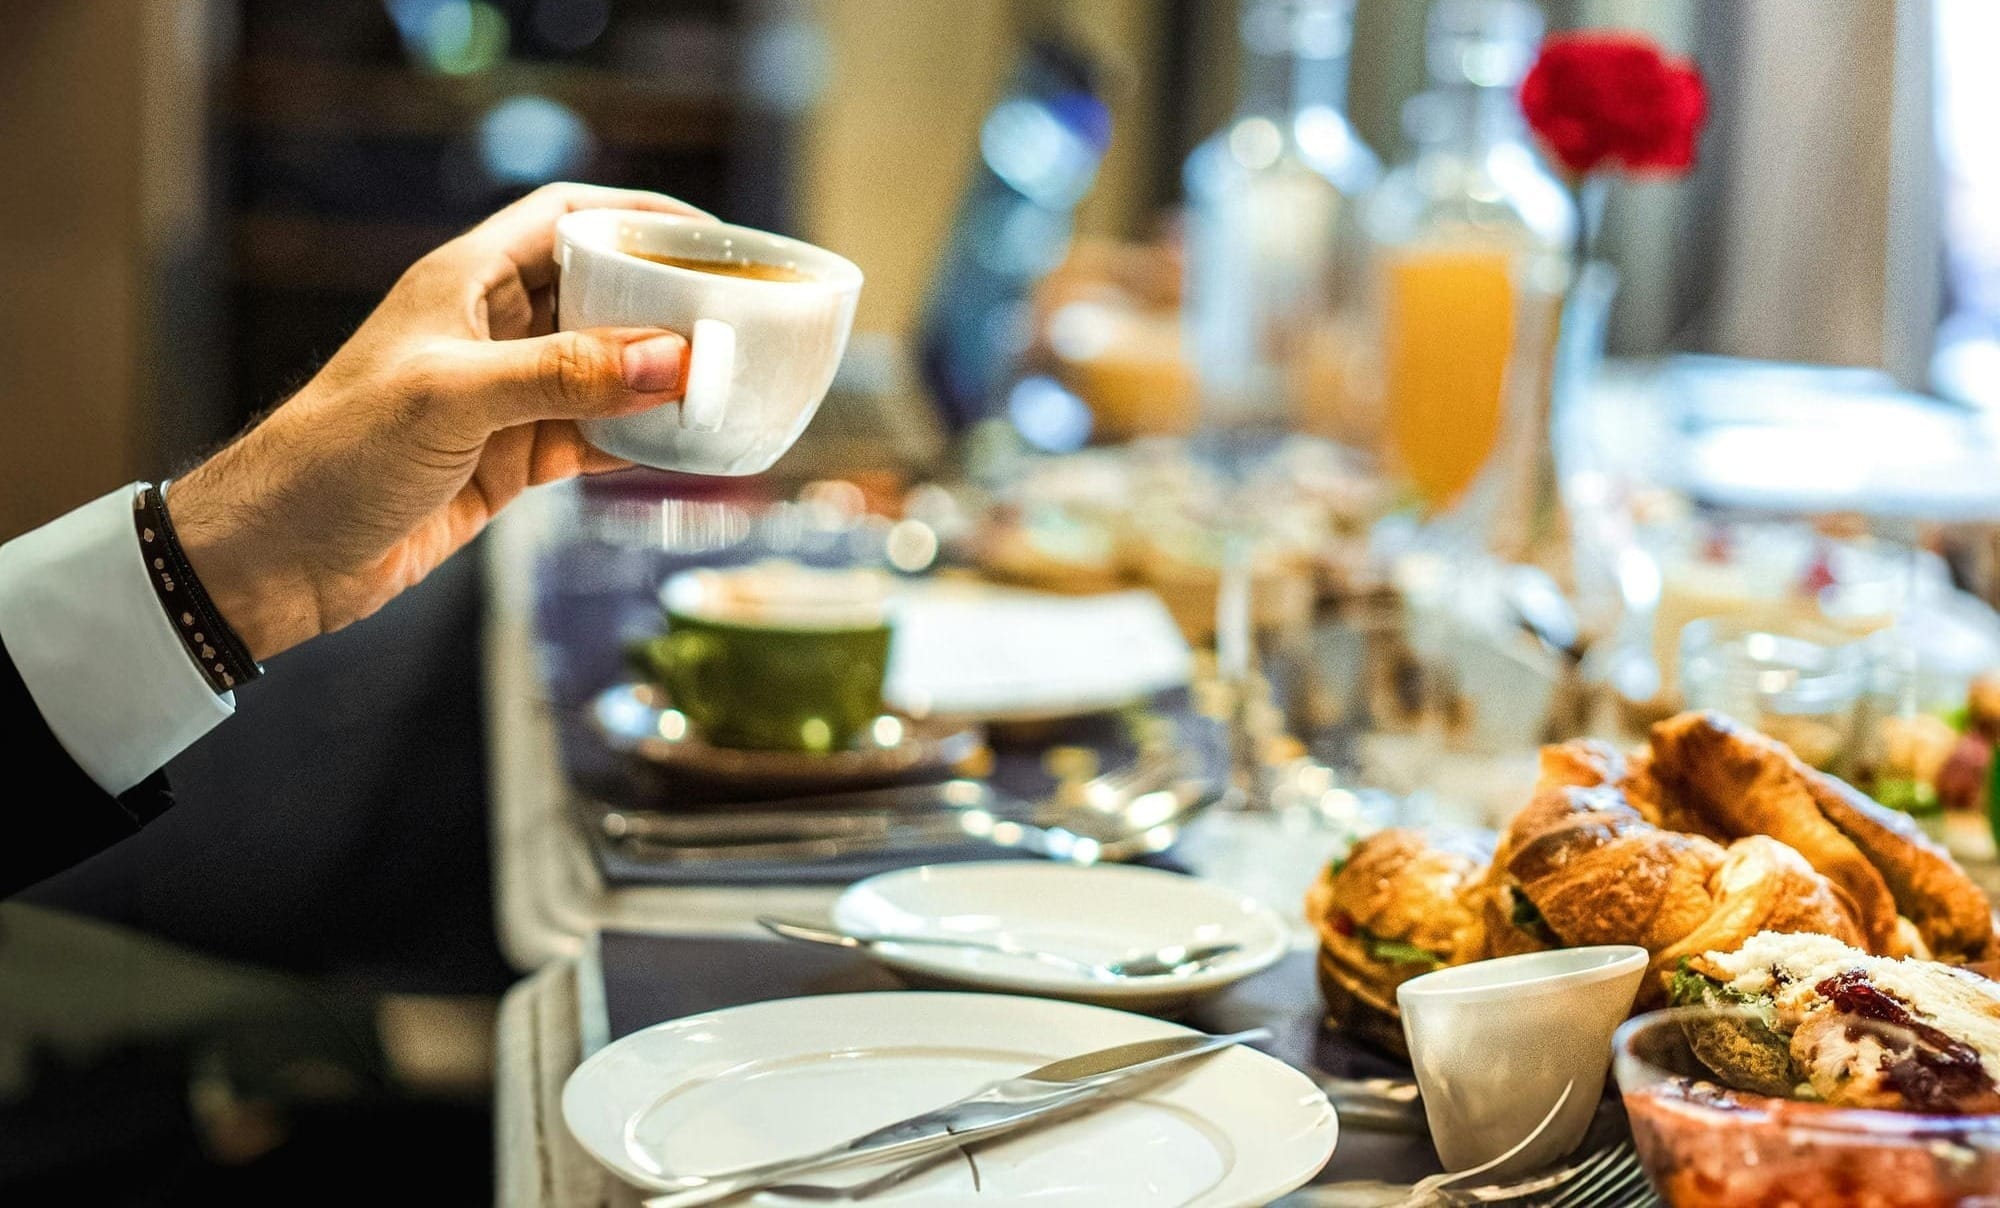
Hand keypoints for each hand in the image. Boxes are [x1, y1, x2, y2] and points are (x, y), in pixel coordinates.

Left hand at [169, 183, 709, 660]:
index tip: (704, 236)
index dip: (633, 215)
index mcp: (463, 284)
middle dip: (664, 303)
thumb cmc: (334, 454)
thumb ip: (566, 375)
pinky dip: (638, 442)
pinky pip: (593, 439)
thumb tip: (673, 358)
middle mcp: (488, 331)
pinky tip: (681, 447)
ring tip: (726, 384)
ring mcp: (502, 399)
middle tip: (735, 317)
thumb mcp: (454, 398)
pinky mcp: (507, 460)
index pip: (563, 218)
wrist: (278, 557)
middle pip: (597, 293)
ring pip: (604, 373)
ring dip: (659, 380)